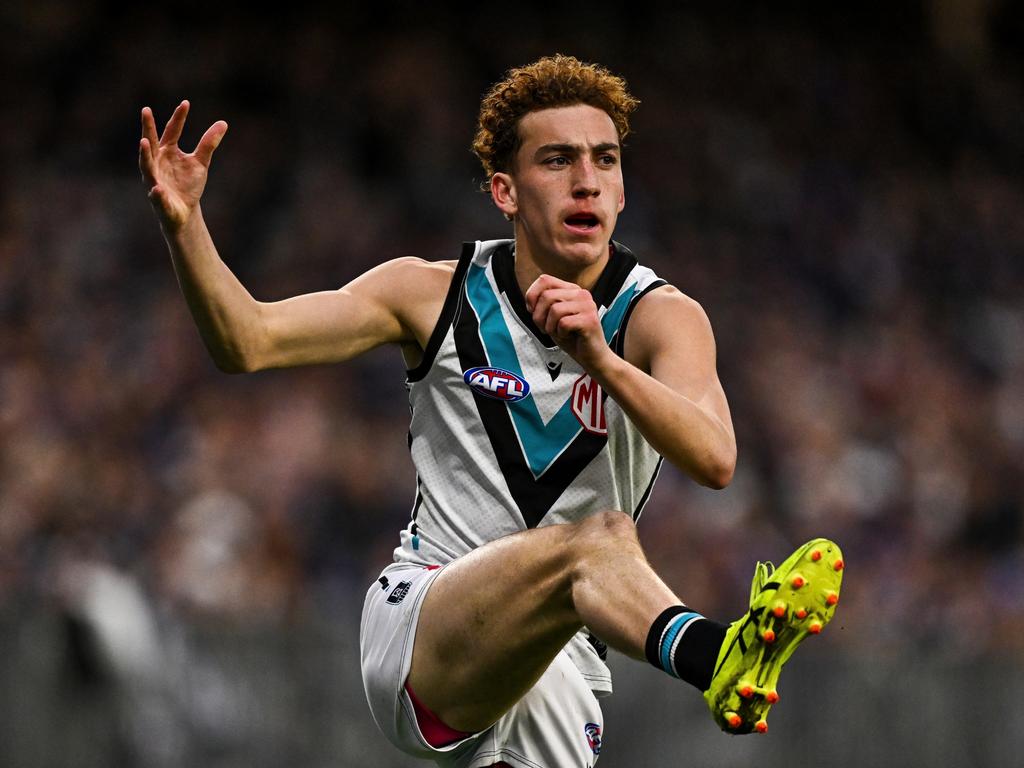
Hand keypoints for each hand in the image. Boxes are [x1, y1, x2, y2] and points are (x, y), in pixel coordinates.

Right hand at [139, 101, 226, 232]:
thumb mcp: (200, 162)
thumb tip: (223, 123)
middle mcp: (156, 162)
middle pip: (151, 142)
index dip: (178, 118)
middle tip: (146, 110)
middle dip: (148, 127)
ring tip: (143, 142)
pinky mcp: (158, 199)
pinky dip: (156, 192)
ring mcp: (154, 179)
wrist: (185, 212)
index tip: (186, 103)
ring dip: (144, 154)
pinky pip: (156, 195)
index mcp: (167, 151)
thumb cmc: (188, 184)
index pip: (171, 131)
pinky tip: (157, 188)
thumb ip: (208, 143)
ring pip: (146, 166)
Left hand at [524, 275, 612, 370]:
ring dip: (550, 327)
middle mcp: (581, 293)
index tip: (533, 312)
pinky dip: (560, 333)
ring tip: (559, 332)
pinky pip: (563, 323)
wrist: (592, 357)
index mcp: (571, 289)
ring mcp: (587, 305)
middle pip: (546, 296)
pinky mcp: (590, 319)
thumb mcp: (551, 318)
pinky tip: (568, 336)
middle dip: (539, 317)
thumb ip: (542, 305)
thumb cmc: (571, 338)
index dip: (532, 296)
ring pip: (554, 309)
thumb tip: (529, 298)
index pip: (544, 280)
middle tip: (547, 329)